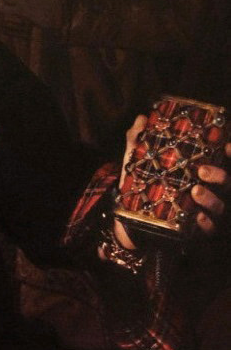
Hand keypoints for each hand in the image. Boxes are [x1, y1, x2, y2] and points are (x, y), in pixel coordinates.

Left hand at [115, 115, 230, 249]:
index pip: (224, 161)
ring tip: (195, 191)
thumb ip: (138, 139)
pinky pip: (209, 229)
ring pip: (220, 206)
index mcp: (201, 172)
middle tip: (202, 170)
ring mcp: (204, 211)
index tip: (228, 145)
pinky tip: (197, 216)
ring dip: (210, 198)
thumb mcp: (138, 161)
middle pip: (227, 183)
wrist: (129, 218)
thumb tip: (141, 119)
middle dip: (220, 175)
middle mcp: (208, 190)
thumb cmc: (142, 184)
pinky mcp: (196, 231)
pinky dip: (205, 223)